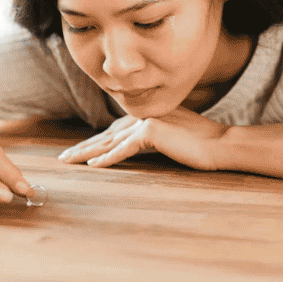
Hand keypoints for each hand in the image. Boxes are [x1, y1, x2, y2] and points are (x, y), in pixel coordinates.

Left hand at [58, 106, 229, 170]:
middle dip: (83, 146)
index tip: (78, 151)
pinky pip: (124, 149)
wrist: (219, 143)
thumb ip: (153, 136)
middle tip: (63, 158)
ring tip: (68, 161)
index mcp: (146, 115)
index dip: (95, 141)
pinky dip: (107, 158)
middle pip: (106, 134)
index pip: (114, 130)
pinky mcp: (151, 133)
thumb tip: (137, 144)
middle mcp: (143, 115)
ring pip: (110, 141)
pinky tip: (92, 166)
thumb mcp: (172, 137)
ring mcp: (146, 121)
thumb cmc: (200, 143)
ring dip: (87, 152)